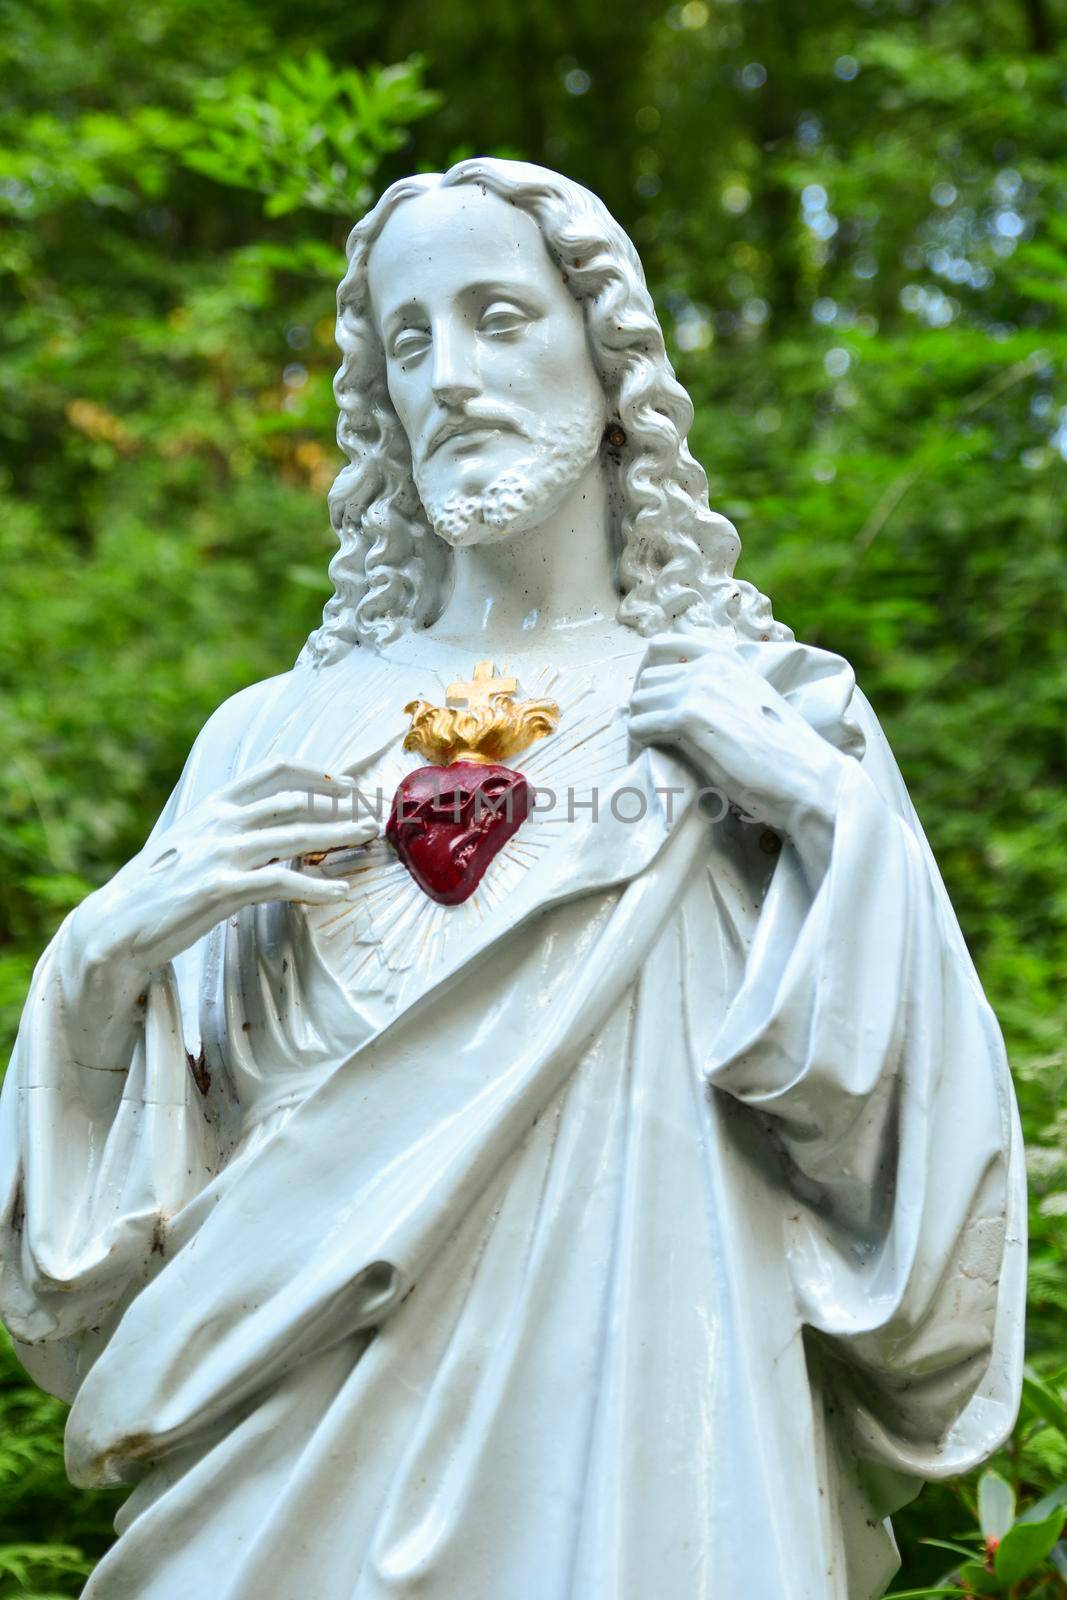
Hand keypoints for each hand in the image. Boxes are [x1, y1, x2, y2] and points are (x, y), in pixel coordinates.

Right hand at [68, 760, 376, 982]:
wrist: (115, 924)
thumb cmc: (158, 886)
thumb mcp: (193, 841)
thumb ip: (231, 828)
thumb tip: (277, 825)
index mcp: (214, 805)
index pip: (274, 770)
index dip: (317, 773)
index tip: (349, 783)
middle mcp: (220, 822)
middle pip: (294, 802)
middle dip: (340, 806)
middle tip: (372, 815)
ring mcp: (220, 854)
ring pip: (294, 836)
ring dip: (338, 837)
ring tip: (368, 840)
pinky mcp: (219, 890)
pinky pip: (280, 883)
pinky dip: (315, 887)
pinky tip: (339, 893)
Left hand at [628, 633, 845, 853]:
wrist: (807, 778)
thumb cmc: (782, 750)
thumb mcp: (748, 702)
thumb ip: (714, 691)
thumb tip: (668, 700)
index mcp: (726, 658)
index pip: (662, 647)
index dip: (652, 678)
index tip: (657, 704)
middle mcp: (710, 665)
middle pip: (648, 680)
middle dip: (648, 708)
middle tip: (658, 736)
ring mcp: (699, 688)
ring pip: (639, 702)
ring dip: (643, 725)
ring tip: (658, 749)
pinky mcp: (689, 718)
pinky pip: (640, 725)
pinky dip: (641, 743)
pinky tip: (656, 756)